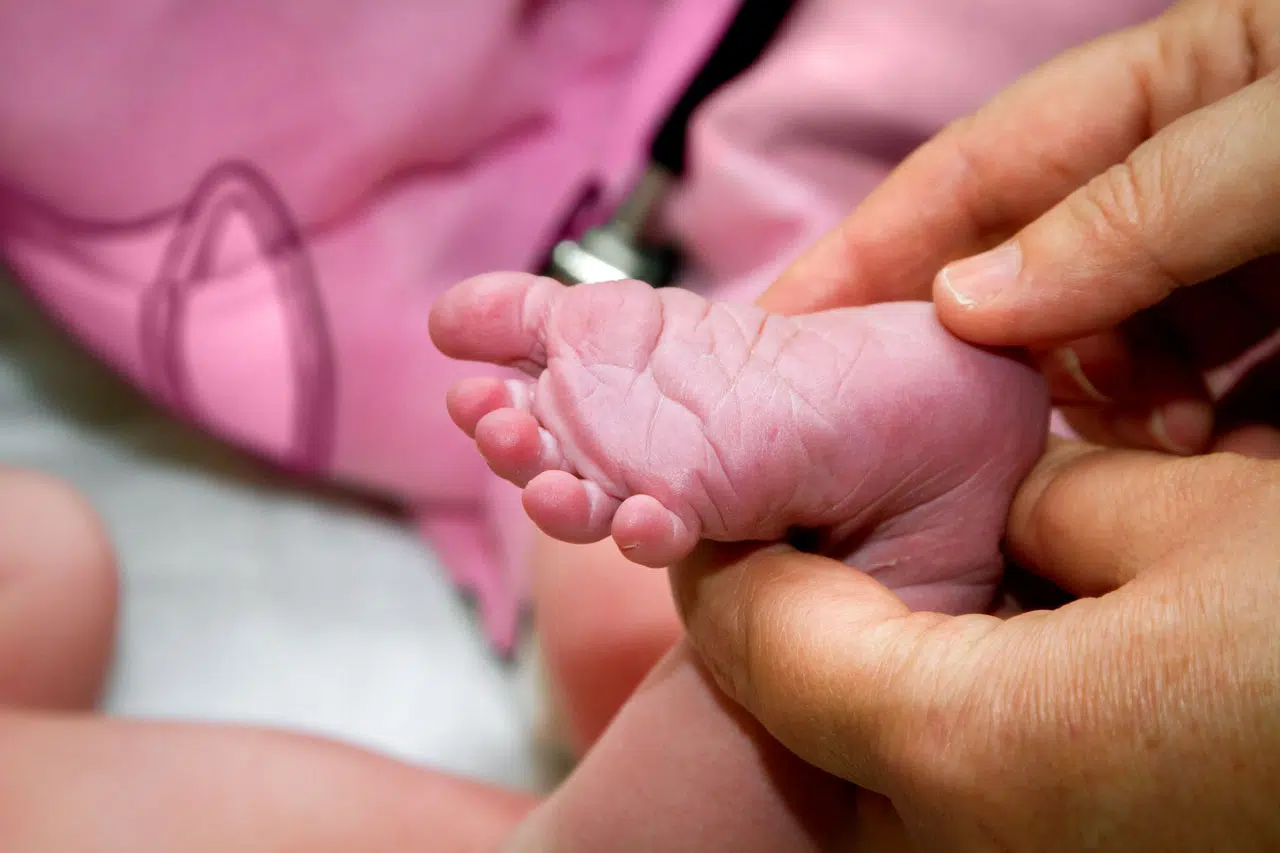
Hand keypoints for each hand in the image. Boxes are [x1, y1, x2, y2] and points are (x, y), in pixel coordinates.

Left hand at [671, 440, 1279, 850]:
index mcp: (968, 743)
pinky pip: (955, 796)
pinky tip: (985, 645)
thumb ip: (1050, 502)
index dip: (720, 555)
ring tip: (878, 572)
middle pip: (798, 714)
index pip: (761, 637)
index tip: (706, 497)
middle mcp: (969, 847)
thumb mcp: (1200, 517)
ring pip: (867, 765)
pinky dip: (933, 716)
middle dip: (780, 614)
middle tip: (788, 522)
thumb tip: (1009, 511)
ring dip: (851, 669)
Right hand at [757, 0, 1279, 456]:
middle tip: (958, 445)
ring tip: (1163, 431)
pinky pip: (1178, 380)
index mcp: (1153, 88)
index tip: (777, 340)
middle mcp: (1168, 169)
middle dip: (984, 357)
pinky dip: (1168, 417)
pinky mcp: (1269, 318)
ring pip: (1093, 339)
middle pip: (1017, 271)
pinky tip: (1203, 441)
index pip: (964, 177)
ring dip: (1098, 397)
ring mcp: (1220, 246)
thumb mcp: (1274, 142)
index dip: (864, 256)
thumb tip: (963, 303)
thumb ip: (1129, 214)